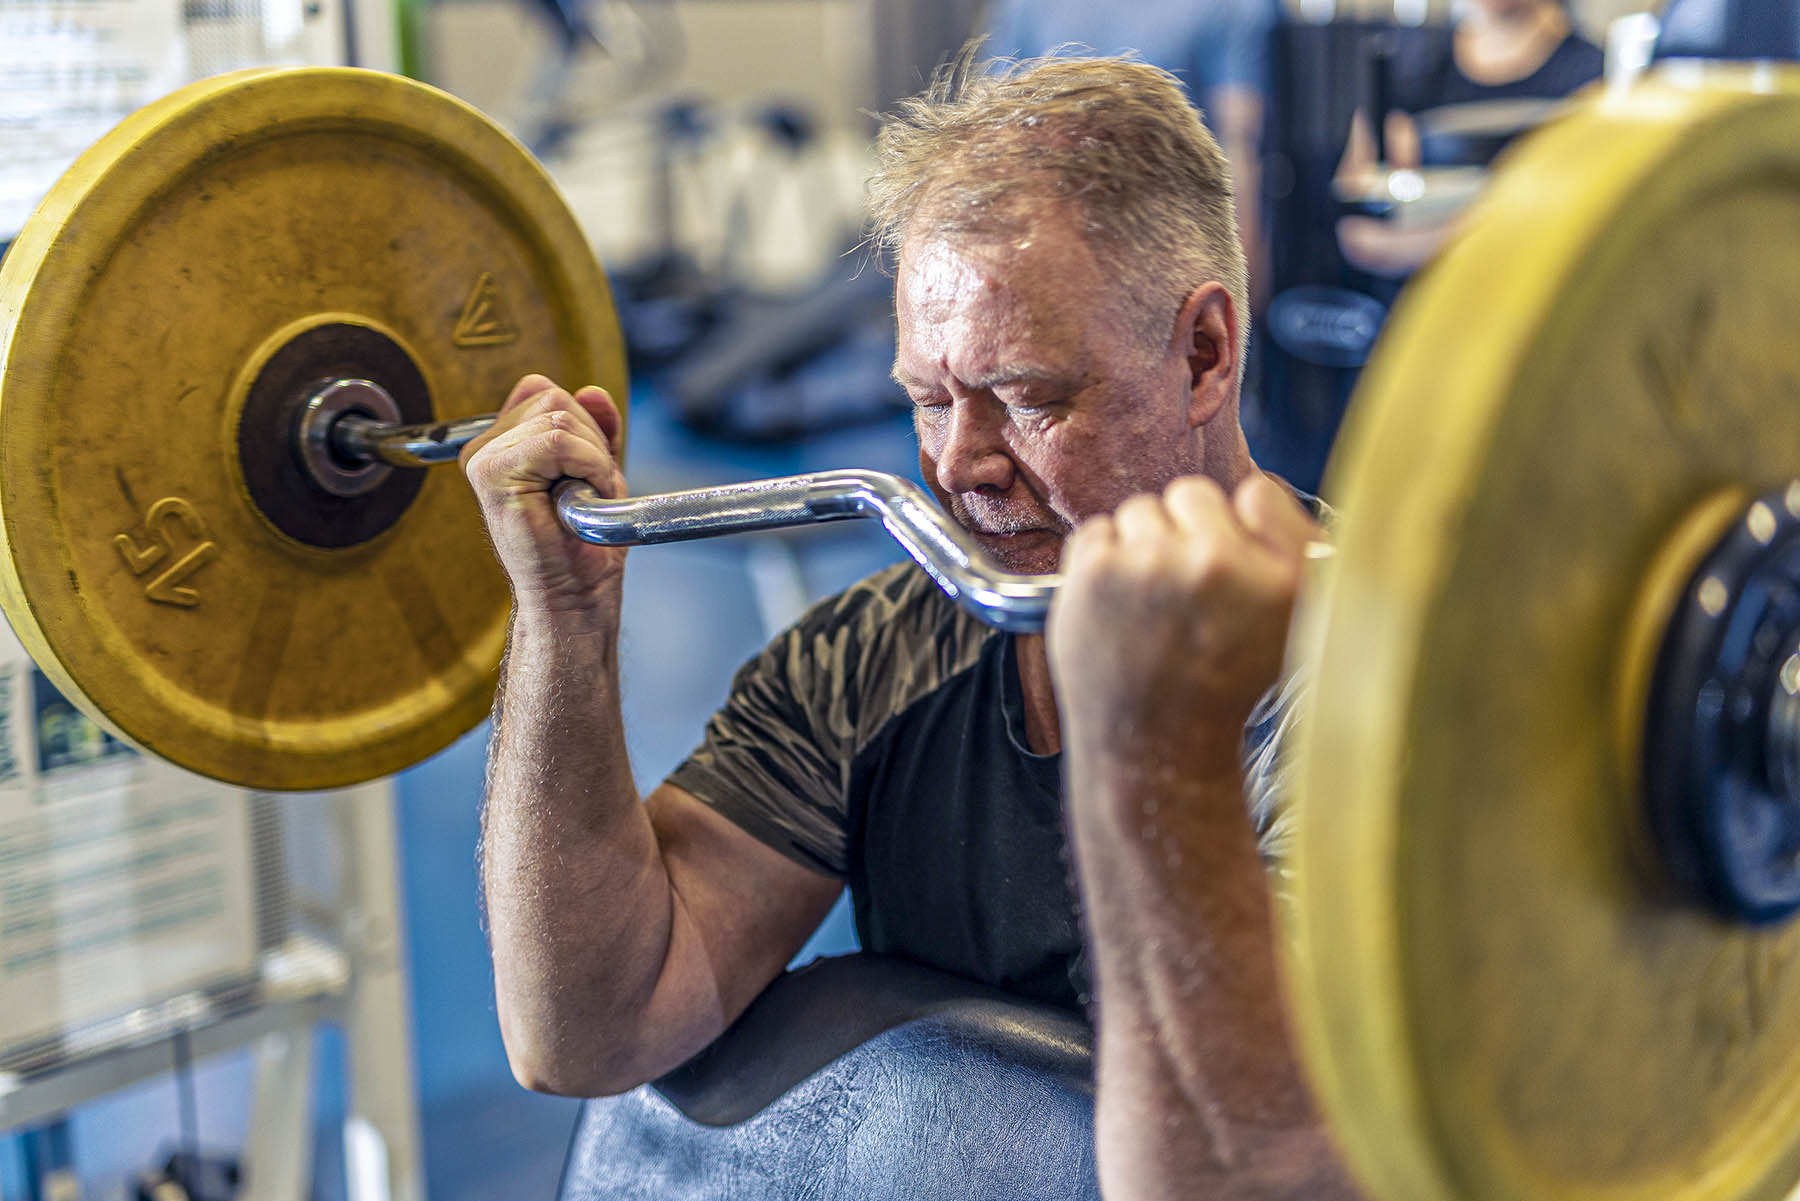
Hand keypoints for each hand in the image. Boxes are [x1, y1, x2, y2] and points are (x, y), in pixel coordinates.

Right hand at [461, 374, 626, 619]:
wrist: (575, 593)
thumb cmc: (582, 543)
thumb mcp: (597, 470)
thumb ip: (594, 428)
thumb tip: (592, 391)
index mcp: (504, 443)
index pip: (548, 392)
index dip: (585, 427)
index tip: (587, 472)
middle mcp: (486, 447)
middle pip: (555, 399)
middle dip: (591, 442)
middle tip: (586, 492)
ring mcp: (484, 458)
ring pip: (559, 417)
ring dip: (591, 460)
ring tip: (580, 500)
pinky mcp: (491, 473)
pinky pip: (556, 440)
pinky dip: (586, 466)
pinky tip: (578, 499)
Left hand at [1047, 473, 1315, 778]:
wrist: (1154, 746)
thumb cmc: (1219, 686)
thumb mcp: (1291, 625)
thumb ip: (1289, 552)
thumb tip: (1253, 494)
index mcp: (1284, 576)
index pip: (1257, 493)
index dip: (1236, 526)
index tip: (1226, 568)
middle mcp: (1221, 564)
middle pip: (1191, 494)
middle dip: (1184, 534)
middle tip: (1182, 596)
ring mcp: (1154, 564)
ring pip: (1139, 512)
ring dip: (1139, 549)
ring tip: (1149, 608)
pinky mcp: (1098, 571)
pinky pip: (1095, 532)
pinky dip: (1098, 564)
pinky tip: (1116, 610)